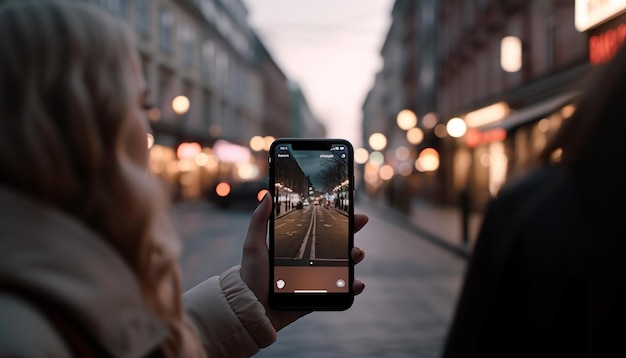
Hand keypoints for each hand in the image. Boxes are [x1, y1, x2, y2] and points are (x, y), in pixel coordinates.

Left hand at [240, 193, 368, 330]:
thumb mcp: (254, 245)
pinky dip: (353, 287)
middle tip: (360, 221)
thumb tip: (267, 194)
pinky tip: (357, 283)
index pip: (321, 228)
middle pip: (337, 243)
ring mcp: (317, 277)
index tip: (349, 207)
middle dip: (352, 231)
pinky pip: (341, 290)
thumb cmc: (251, 276)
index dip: (336, 218)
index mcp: (297, 245)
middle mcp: (310, 260)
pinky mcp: (320, 295)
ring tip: (357, 254)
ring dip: (355, 256)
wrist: (252, 308)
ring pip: (343, 264)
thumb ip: (259, 220)